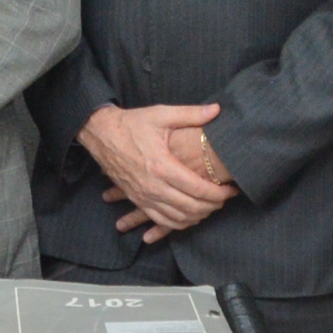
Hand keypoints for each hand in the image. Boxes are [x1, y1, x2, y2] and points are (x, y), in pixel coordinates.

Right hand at [81, 102, 235, 235]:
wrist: (101, 134)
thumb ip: (191, 114)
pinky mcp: (136, 200)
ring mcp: (143, 196)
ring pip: (177, 218)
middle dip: (212, 206)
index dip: (218, 193)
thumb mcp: (161, 114)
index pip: (198, 189)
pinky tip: (189, 216)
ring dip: (198, 216)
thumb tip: (217, 110)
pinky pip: (161, 220)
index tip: (230, 190)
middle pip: (191, 207)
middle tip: (224, 199)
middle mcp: (153, 185)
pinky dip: (179, 223)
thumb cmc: (132, 124)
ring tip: (211, 206)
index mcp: (162, 165)